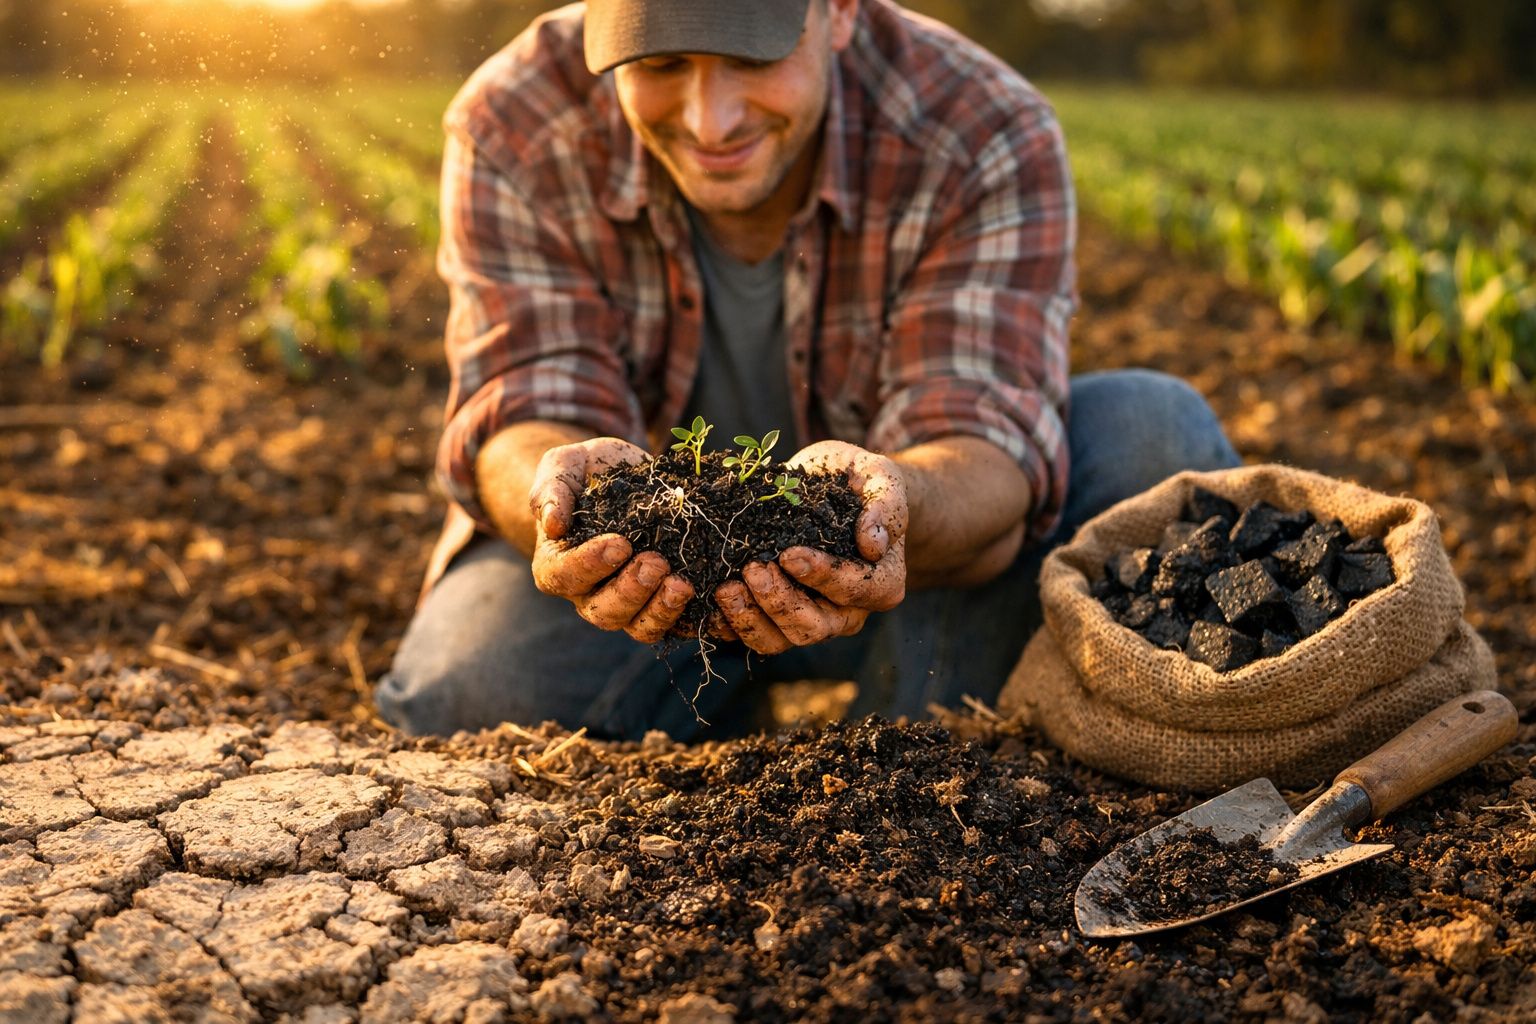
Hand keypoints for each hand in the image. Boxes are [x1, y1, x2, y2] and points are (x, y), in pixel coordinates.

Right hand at [528, 438, 694, 642]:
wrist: (622, 477)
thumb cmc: (586, 472)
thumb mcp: (565, 466)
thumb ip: (552, 490)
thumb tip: (553, 524)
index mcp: (556, 564)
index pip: (565, 575)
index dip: (591, 565)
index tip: (620, 543)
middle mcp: (588, 594)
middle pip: (604, 612)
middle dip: (632, 591)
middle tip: (656, 562)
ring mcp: (626, 603)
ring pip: (638, 626)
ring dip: (661, 610)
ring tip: (682, 585)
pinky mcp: (658, 602)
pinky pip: (672, 624)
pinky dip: (689, 616)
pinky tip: (705, 594)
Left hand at [713, 440, 907, 653]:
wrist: (840, 489)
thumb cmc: (862, 483)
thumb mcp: (881, 479)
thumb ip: (886, 506)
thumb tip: (873, 543)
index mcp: (881, 583)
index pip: (854, 590)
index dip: (821, 576)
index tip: (788, 553)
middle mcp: (847, 612)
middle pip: (813, 627)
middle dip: (778, 602)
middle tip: (751, 569)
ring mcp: (810, 618)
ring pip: (779, 640)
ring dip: (748, 618)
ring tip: (725, 587)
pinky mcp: (776, 615)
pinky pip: (750, 633)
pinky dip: (726, 624)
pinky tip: (704, 603)